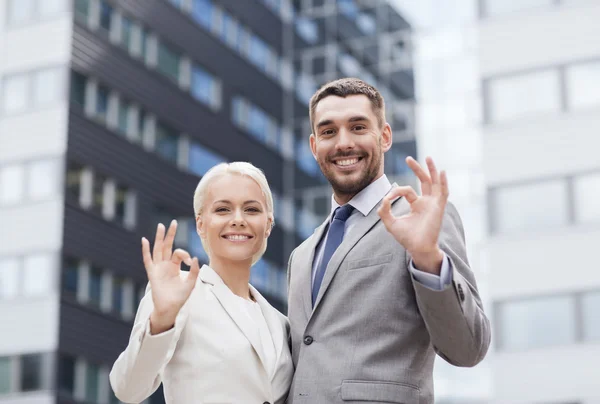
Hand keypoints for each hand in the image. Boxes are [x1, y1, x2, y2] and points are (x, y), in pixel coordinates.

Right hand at [141, 220, 200, 333]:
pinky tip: (144, 240)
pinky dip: (146, 250)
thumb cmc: (180, 297)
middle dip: (170, 234)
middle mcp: (165, 265)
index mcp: (174, 266)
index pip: (178, 253)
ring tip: (161, 226)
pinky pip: (148, 260)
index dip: (184, 254)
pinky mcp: (152, 274)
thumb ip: (194, 271)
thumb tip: (194, 258)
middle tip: (173, 222)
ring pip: (158, 249)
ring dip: (159, 238)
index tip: (189, 260)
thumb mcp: (190, 283)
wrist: (170, 309)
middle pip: (167, 246)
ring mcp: (158, 268)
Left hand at [377, 156, 447, 273]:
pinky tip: (441, 172)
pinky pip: (443, 192)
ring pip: (434, 183)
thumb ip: (384, 211)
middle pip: (424, 181)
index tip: (387, 198)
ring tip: (428, 157)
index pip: (407, 190)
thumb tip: (383, 199)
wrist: (417, 248)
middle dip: (417, 168)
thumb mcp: (390, 223)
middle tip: (408, 158)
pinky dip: (443, 182)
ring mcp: (433, 204)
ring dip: (431, 170)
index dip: (396, 191)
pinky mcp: (439, 207)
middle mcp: (426, 202)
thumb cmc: (406, 238)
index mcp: (417, 205)